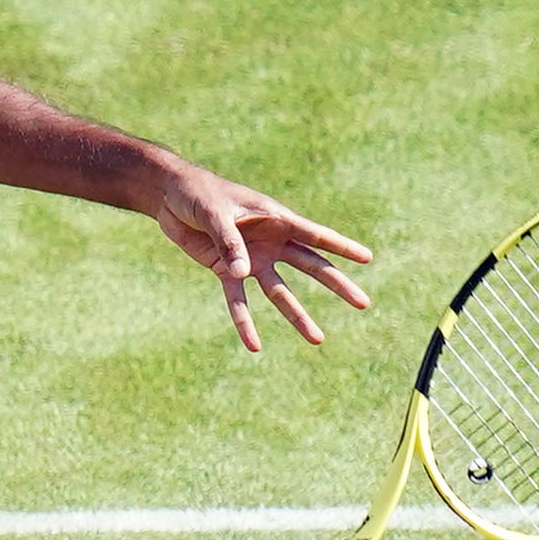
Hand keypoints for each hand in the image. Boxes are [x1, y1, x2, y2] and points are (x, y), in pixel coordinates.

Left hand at [152, 166, 374, 350]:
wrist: (170, 196)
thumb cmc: (199, 194)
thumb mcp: (214, 212)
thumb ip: (229, 241)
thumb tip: (243, 273)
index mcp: (275, 218)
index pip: (315, 235)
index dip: (342, 246)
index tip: (368, 258)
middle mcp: (271, 241)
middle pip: (311, 266)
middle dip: (337, 285)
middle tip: (364, 303)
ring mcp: (251, 258)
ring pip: (281, 292)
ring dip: (298, 315)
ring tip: (318, 338)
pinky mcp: (226, 270)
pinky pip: (239, 301)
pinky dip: (245, 323)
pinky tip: (254, 346)